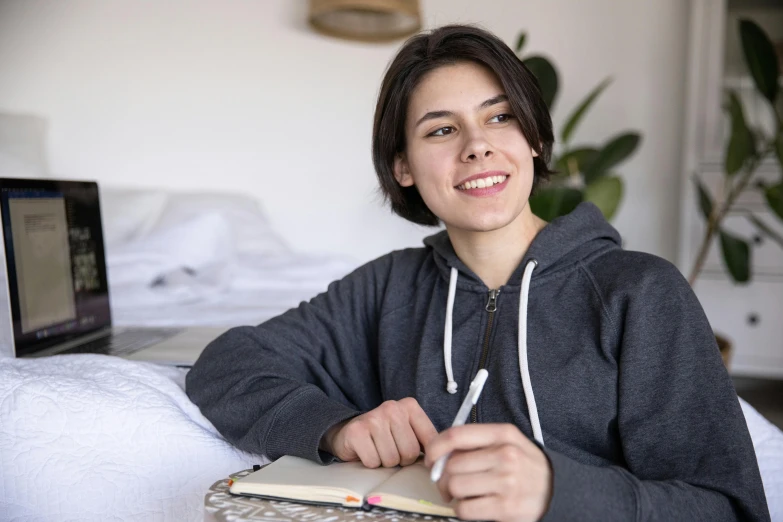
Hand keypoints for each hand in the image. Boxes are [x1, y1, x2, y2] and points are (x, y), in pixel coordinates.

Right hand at [320, 398, 437, 467]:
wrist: (349, 432)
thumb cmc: (384, 436)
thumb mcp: (408, 430)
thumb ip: (426, 440)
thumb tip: (444, 458)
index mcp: (409, 406)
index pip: (430, 440)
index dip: (425, 456)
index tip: (417, 458)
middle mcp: (392, 408)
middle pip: (410, 452)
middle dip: (401, 459)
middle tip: (391, 450)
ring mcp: (373, 418)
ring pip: (392, 459)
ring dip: (385, 462)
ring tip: (378, 450)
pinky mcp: (357, 431)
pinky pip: (373, 461)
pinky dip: (370, 463)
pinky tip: (367, 451)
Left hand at [424, 423, 552, 521]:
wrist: (557, 488)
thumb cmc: (523, 464)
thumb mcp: (506, 441)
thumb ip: (476, 442)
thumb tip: (438, 453)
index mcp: (503, 434)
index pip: (456, 435)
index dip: (435, 447)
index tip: (431, 457)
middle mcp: (506, 455)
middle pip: (452, 465)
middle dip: (443, 476)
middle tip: (447, 482)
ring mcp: (507, 482)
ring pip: (456, 487)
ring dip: (452, 494)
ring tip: (462, 494)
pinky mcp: (506, 507)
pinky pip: (465, 509)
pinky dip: (462, 510)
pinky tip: (472, 506)